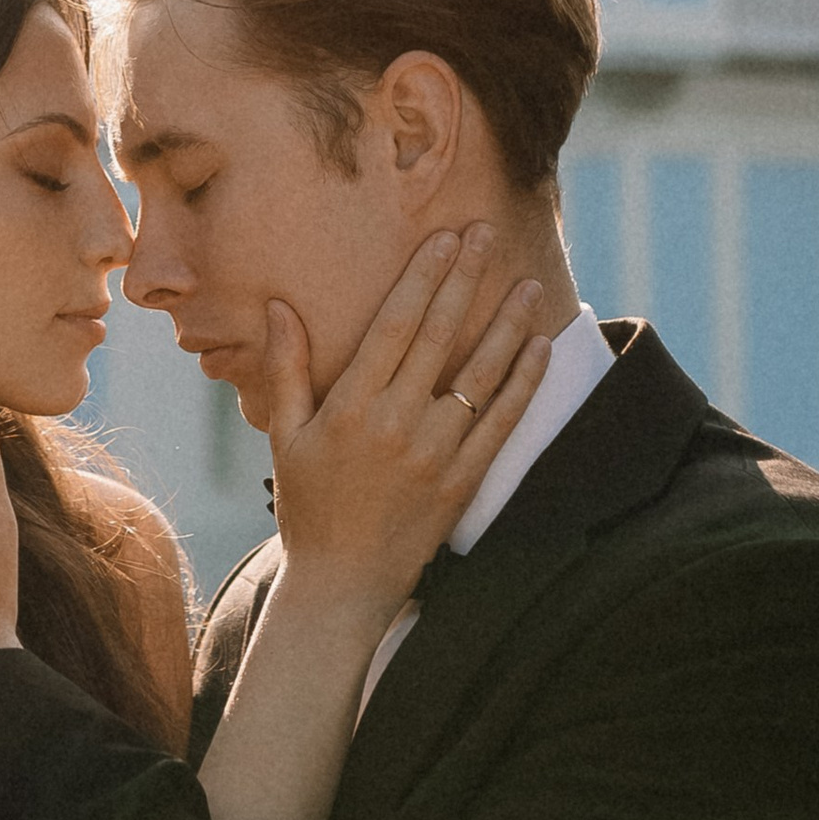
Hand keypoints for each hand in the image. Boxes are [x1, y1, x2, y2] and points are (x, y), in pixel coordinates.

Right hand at [264, 228, 554, 637]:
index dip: (422, 278)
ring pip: (480, 376)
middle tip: (487, 234)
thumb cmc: (308, 506)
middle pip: (439, 336)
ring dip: (507, 326)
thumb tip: (280, 306)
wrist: (343, 585)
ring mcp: (435, 454)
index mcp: (352, 407)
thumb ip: (287, 369)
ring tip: (527, 284)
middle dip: (466, 280)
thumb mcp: (285, 436)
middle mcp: (397, 424)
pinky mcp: (462, 482)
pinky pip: (500, 424)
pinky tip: (539, 349)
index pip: (395, 326)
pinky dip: (523, 385)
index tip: (443, 239)